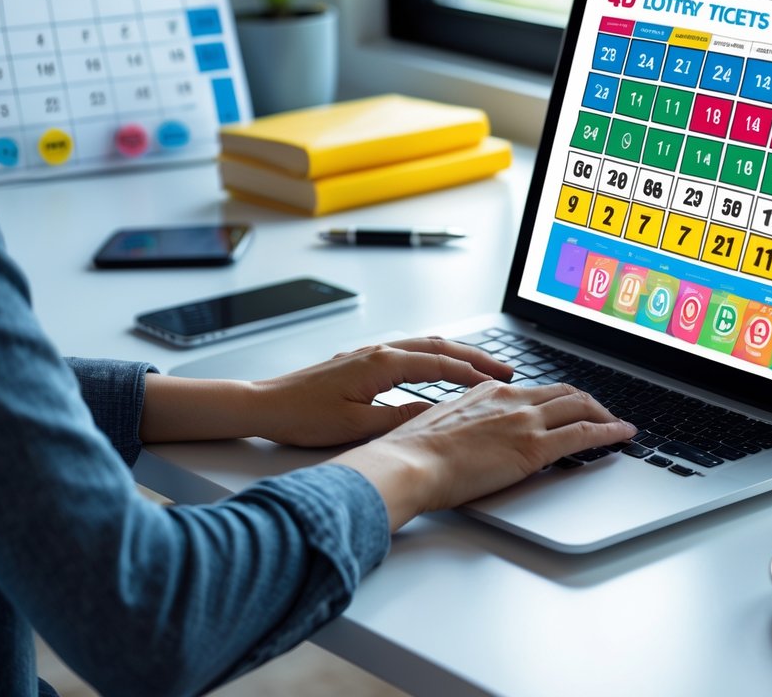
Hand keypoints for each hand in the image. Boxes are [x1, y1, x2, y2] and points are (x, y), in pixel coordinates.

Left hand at [249, 337, 514, 446]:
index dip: (474, 374)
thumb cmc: (304, 416)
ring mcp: (370, 353)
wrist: (266, 404)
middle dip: (476, 357)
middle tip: (506, 369)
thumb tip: (434, 414)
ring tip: (483, 366)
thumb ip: (399, 419)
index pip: (440, 365)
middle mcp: (379, 352)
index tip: (501, 382)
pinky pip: (409, 351)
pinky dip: (435, 356)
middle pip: (439, 348)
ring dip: (457, 354)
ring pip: (425, 345)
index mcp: (382, 364)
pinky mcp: (361, 361)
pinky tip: (441, 368)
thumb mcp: (357, 426)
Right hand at [331, 381, 636, 529]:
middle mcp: (509, 398)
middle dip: (588, 402)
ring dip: (604, 415)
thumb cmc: (413, 454)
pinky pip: (584, 434)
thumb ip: (464, 426)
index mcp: (486, 392)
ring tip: (618, 424)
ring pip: (579, 407)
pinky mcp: (534, 446)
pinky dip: (609, 433)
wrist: (408, 464)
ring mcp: (524, 420)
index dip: (558, 397)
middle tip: (602, 412)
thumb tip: (469, 439)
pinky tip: (622, 436)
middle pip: (563, 393)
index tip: (568, 404)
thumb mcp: (441, 427)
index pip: (534, 390)